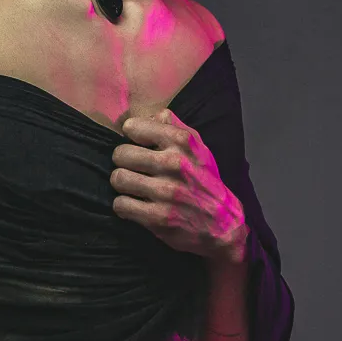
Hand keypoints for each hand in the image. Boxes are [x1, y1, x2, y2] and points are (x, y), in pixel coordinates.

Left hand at [110, 109, 246, 261]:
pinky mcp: (157, 217)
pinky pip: (120, 204)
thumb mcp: (199, 148)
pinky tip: (133, 205)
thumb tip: (148, 116)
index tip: (137, 145)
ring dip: (122, 184)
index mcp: (182, 141)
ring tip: (132, 187)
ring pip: (118, 178)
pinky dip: (123, 206)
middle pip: (120, 153)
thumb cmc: (205, 181)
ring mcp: (165, 191)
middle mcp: (174, 163)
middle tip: (132, 169)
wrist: (224, 224)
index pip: (133, 127)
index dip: (131, 136)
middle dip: (123, 162)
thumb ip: (174, 126)